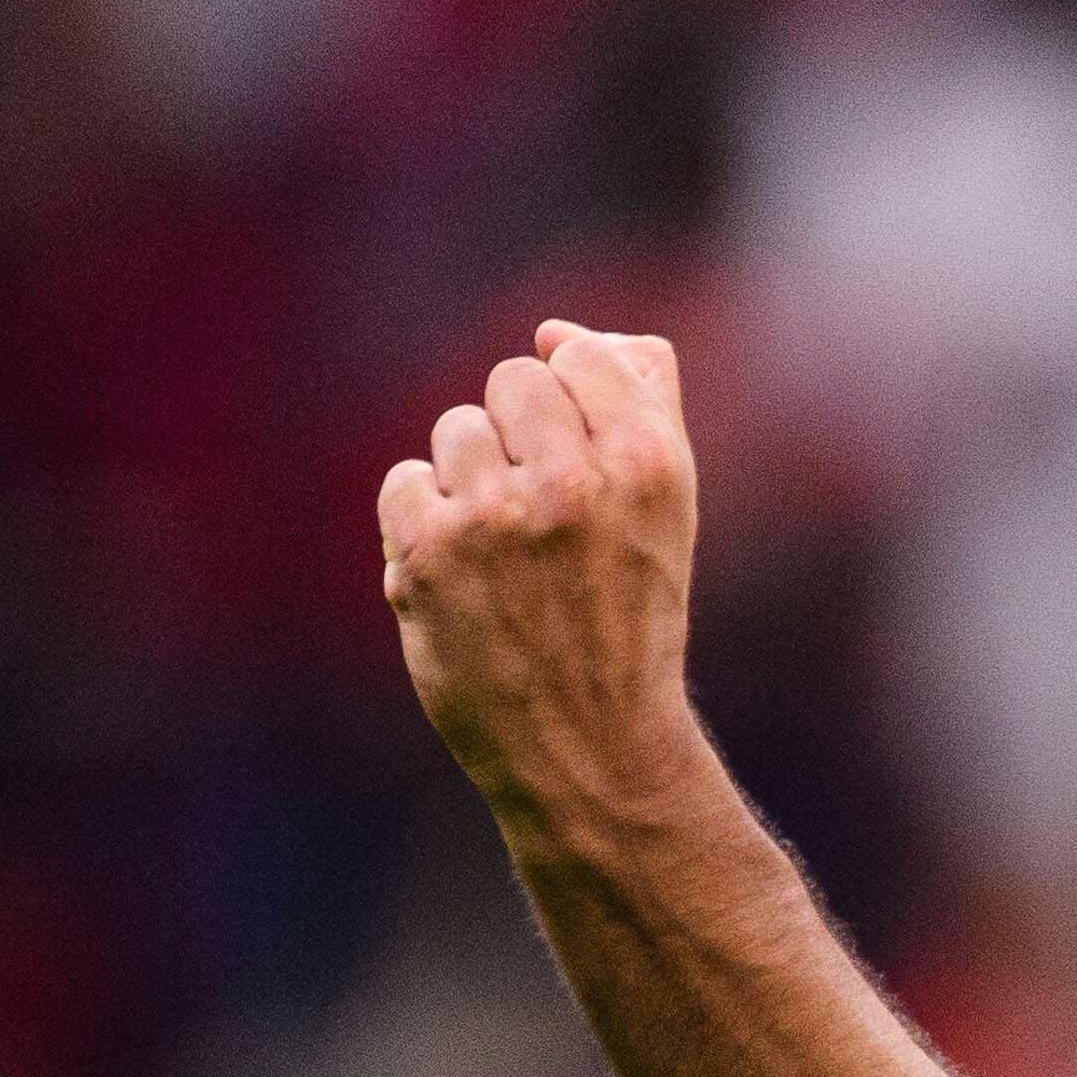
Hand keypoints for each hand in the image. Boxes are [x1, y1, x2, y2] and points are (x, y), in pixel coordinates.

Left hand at [379, 321, 699, 820]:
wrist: (593, 748)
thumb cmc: (630, 620)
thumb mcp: (668, 511)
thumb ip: (639, 404)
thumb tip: (558, 329)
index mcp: (649, 461)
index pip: (577, 353)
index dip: (572, 402)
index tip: (581, 464)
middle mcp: (575, 481)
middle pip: (512, 379)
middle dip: (518, 435)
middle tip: (541, 516)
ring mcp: (496, 515)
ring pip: (455, 429)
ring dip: (470, 481)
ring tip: (504, 554)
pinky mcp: (429, 552)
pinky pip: (407, 482)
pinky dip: (425, 527)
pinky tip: (463, 578)